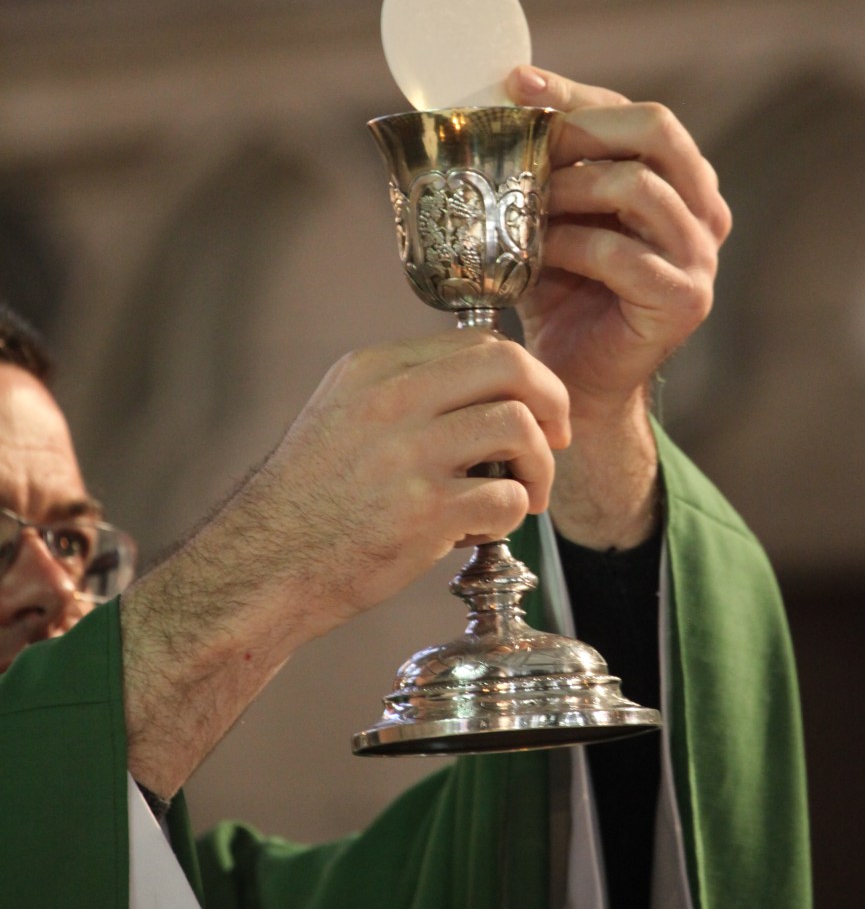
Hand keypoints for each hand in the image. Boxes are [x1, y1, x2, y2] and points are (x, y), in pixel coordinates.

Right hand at [240, 329, 569, 630]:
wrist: (264, 565)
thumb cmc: (308, 501)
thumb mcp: (341, 414)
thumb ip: (404, 394)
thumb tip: (484, 389)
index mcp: (373, 369)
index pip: (478, 342)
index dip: (525, 372)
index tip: (536, 406)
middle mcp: (392, 401)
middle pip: (510, 366)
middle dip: (551, 401)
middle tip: (556, 437)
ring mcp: (410, 455)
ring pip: (519, 427)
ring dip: (539, 466)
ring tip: (523, 495)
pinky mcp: (424, 511)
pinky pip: (506, 496)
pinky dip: (510, 515)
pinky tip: (482, 529)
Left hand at [505, 65, 730, 547]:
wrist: (573, 381)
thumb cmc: (561, 290)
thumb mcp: (551, 212)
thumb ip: (545, 162)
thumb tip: (494, 97)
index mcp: (682, 179)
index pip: (636, 113)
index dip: (575, 92)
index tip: (515, 83)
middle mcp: (705, 209)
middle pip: (658, 130)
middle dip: (582, 126)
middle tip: (526, 139)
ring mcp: (702, 256)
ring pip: (639, 186)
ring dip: (569, 186)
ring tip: (522, 201)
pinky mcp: (684, 300)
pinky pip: (623, 253)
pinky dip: (570, 244)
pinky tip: (533, 251)